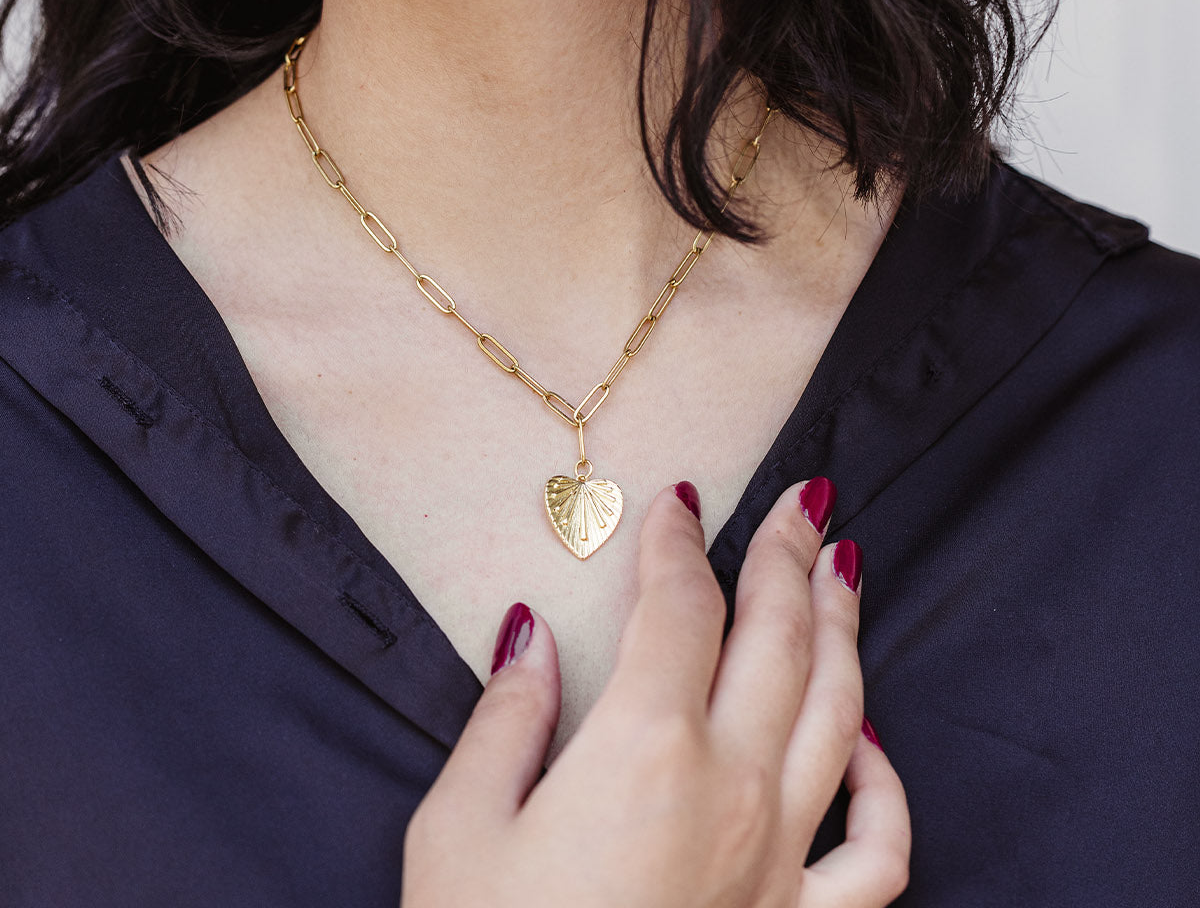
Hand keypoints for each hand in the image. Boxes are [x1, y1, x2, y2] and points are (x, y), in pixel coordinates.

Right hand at [401, 479, 910, 907]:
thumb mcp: (459, 831)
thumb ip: (506, 718)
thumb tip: (531, 633)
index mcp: (645, 748)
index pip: (680, 604)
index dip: (679, 540)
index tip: (678, 500)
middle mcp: (732, 787)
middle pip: (778, 635)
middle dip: (787, 554)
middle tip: (799, 502)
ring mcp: (778, 860)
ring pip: (838, 711)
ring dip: (843, 628)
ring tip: (844, 568)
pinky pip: (875, 852)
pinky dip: (886, 785)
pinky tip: (870, 738)